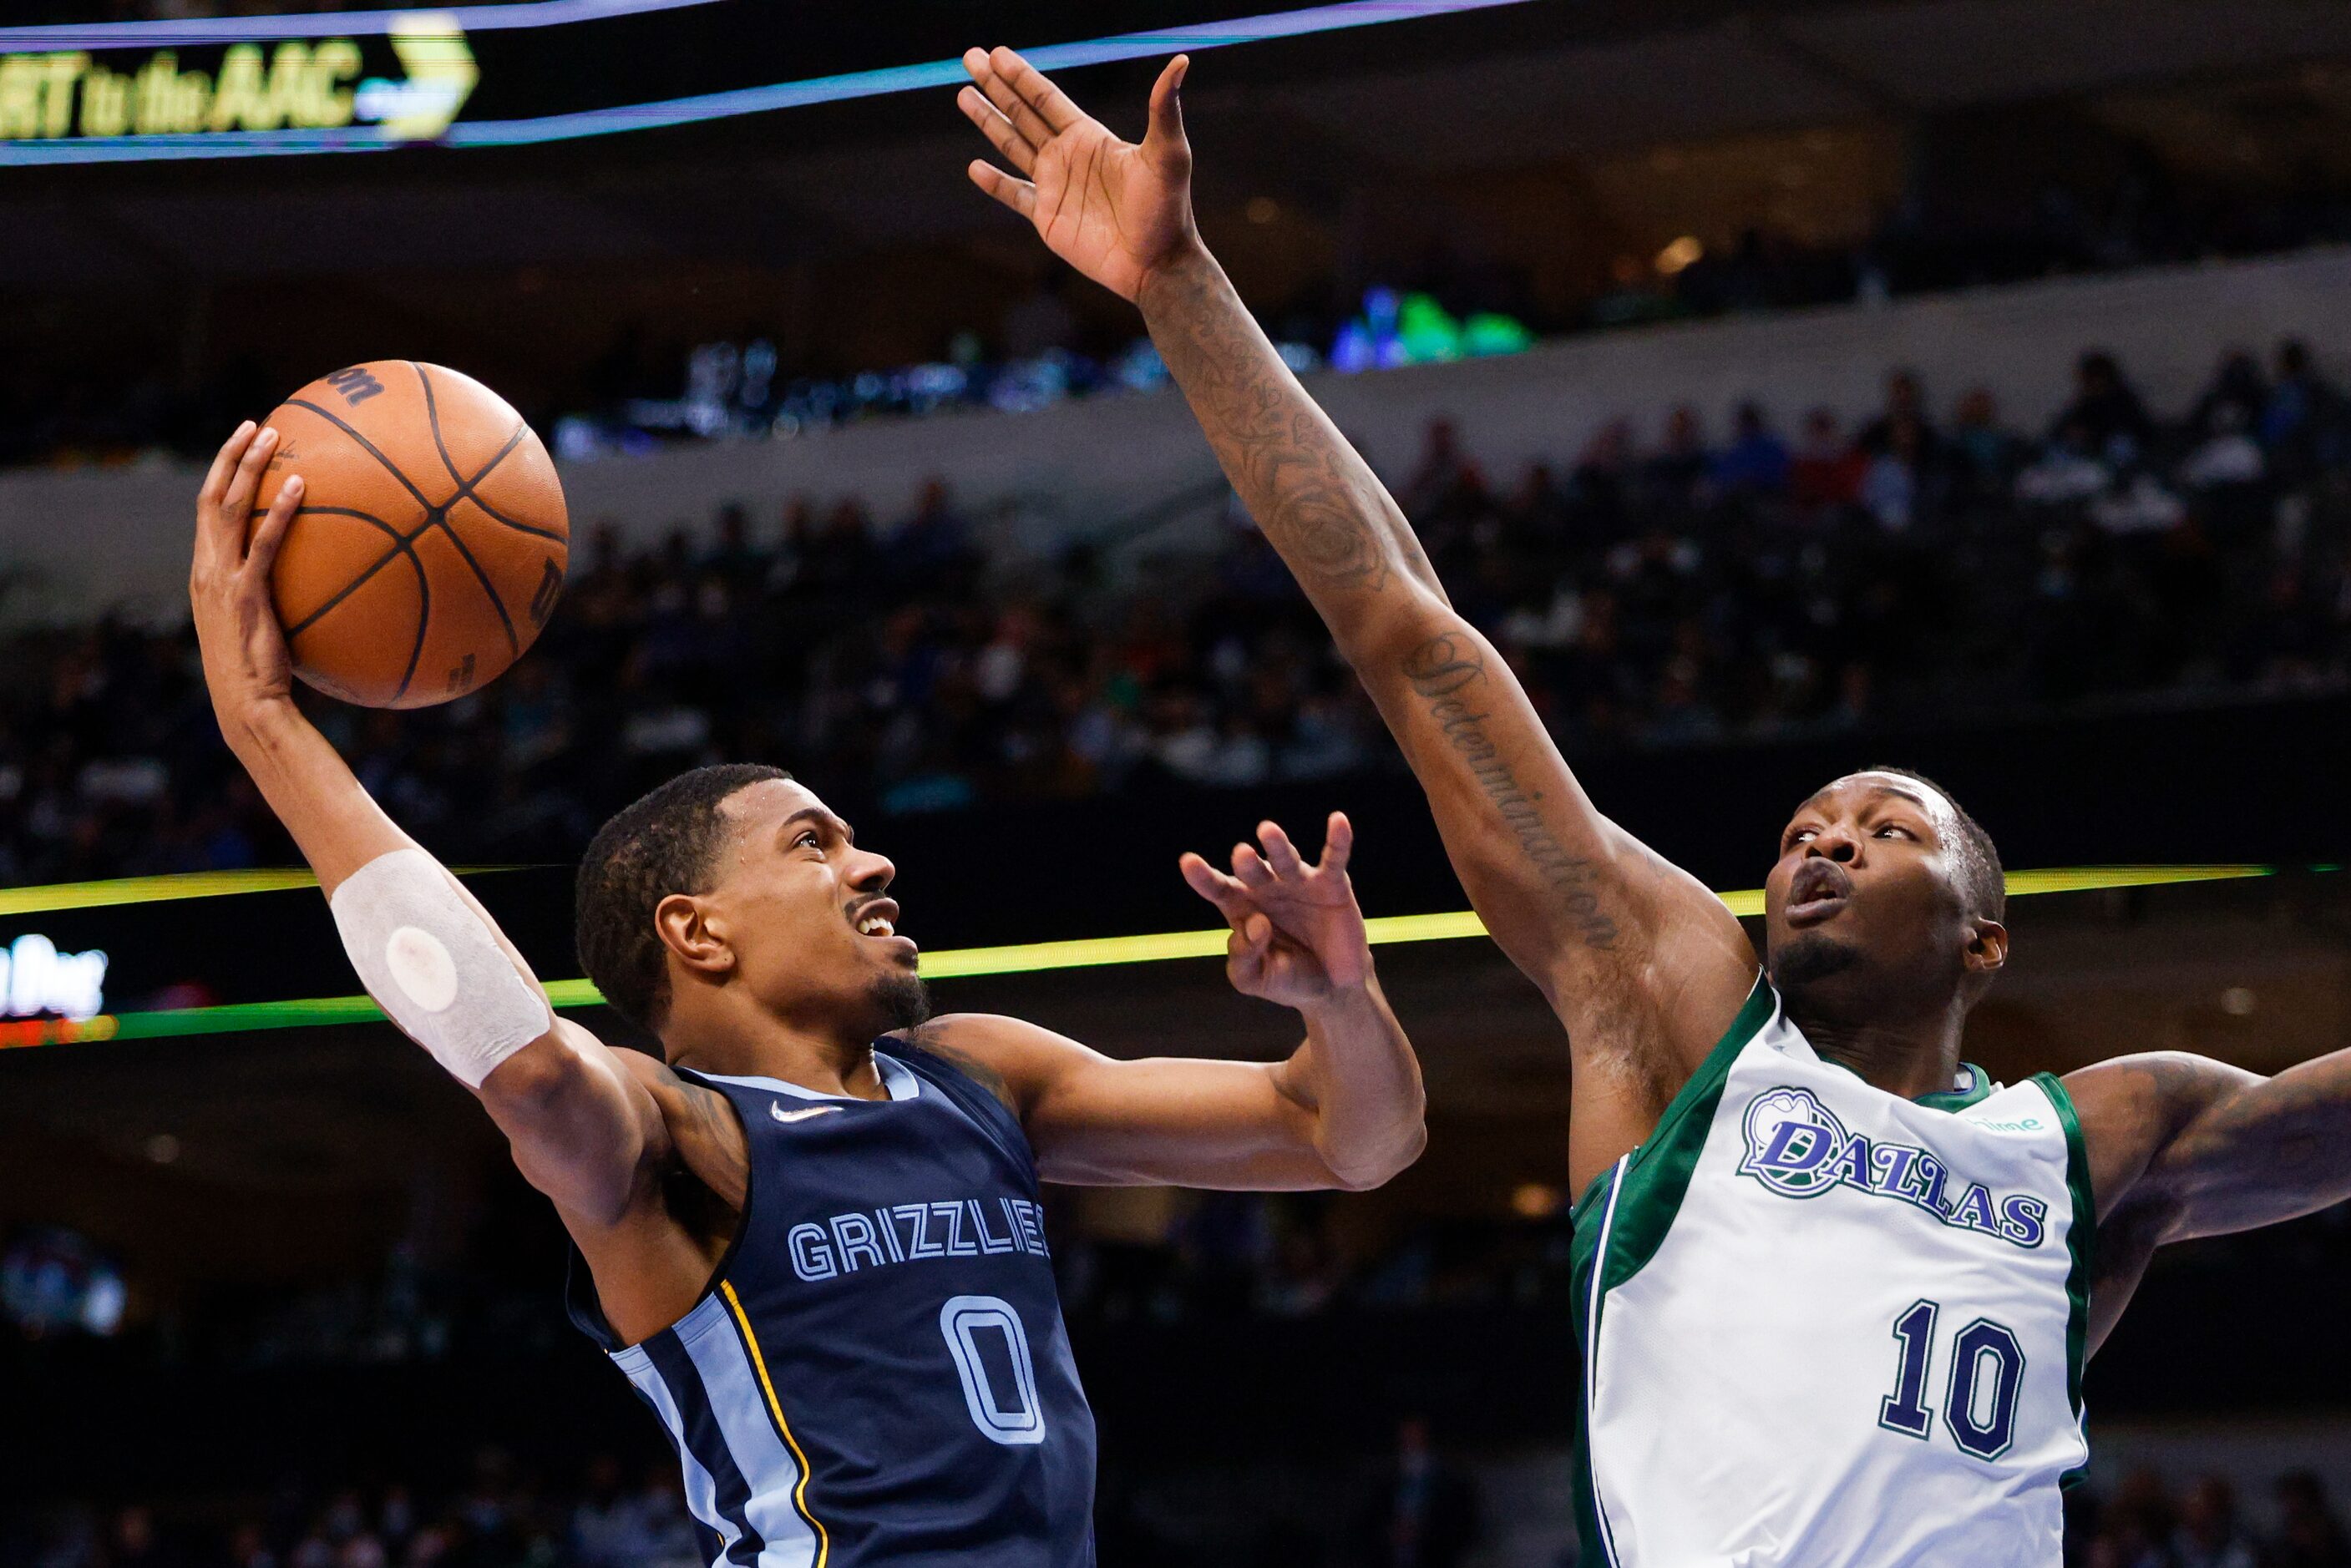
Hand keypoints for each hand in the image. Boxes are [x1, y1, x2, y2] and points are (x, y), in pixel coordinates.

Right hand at [190, 420, 302, 721]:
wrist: (248, 706)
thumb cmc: (260, 672)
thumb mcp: (260, 625)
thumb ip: (270, 594)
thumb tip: (313, 577)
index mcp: (205, 572)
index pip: (207, 510)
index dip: (221, 474)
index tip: (242, 444)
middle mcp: (205, 569)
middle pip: (211, 497)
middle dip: (232, 456)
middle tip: (255, 424)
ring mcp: (222, 580)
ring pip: (229, 509)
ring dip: (249, 468)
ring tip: (273, 436)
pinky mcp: (246, 595)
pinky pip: (264, 544)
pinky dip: (279, 512)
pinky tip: (299, 487)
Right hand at [958, 47, 1198, 301]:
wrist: (1157, 263)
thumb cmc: (1167, 209)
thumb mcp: (1168, 155)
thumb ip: (1164, 109)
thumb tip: (1181, 62)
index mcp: (1090, 137)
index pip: (1047, 98)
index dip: (1021, 75)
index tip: (997, 54)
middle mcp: (1068, 156)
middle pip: (1023, 113)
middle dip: (996, 85)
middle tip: (970, 57)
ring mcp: (1055, 187)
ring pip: (1013, 145)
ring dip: (989, 121)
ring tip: (964, 96)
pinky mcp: (1047, 219)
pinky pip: (1014, 195)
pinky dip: (994, 183)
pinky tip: (975, 168)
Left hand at [1182, 813, 1371, 1009]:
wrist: (1331, 990)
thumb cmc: (1286, 980)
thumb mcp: (1253, 979)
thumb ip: (1243, 958)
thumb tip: (1257, 923)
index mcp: (1242, 909)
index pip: (1218, 888)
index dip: (1203, 877)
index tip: (1188, 862)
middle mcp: (1267, 889)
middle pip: (1252, 870)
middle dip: (1247, 863)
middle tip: (1242, 854)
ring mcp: (1299, 884)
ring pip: (1286, 859)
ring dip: (1278, 846)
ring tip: (1267, 831)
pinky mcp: (1332, 885)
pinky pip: (1334, 859)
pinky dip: (1338, 840)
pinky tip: (1338, 821)